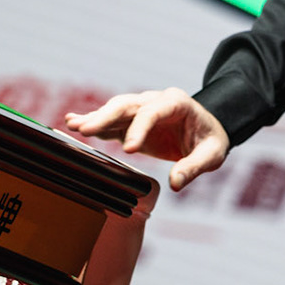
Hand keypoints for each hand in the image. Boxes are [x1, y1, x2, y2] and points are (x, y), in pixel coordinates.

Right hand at [63, 87, 228, 191]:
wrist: (207, 130)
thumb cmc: (210, 141)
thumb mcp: (211, 154)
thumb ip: (194, 167)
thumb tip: (176, 184)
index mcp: (176, 103)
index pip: (152, 112)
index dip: (139, 129)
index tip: (128, 150)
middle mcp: (155, 101)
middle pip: (126, 105)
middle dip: (105, 116)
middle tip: (85, 130)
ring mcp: (141, 109)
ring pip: (114, 110)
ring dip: (94, 117)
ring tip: (73, 125)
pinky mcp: (132, 122)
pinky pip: (111, 121)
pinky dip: (94, 122)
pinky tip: (73, 121)